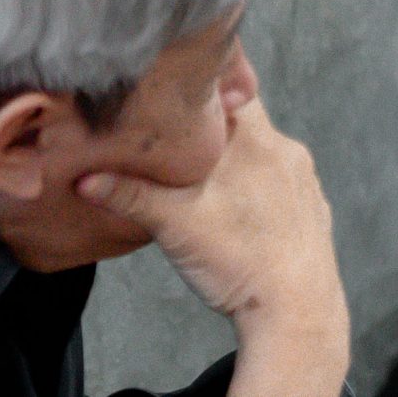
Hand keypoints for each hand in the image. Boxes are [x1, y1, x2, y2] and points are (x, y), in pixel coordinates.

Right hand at [77, 98, 348, 338]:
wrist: (295, 309)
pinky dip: (259, 186)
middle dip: (213, 128)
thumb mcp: (174, 225)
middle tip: (180, 137)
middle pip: (247, 121)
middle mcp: (287, 150)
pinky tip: (239, 207)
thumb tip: (85, 179)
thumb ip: (131, 195)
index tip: (180, 90)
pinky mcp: (312, 206)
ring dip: (237, 158)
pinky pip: (282, 182)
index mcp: (257, 140)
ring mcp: (305, 179)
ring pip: (264, 152)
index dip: (205, 87)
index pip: (232, 90)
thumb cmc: (237, 261)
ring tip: (206, 175)